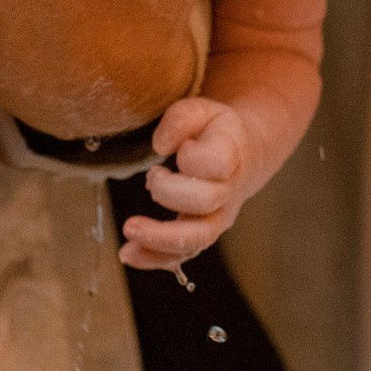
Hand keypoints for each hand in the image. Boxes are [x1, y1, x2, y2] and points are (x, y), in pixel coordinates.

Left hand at [119, 96, 270, 268]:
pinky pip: (182, 255)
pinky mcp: (201, 234)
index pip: (216, 163)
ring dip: (160, 238)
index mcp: (231, 155)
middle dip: (170, 191)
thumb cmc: (215, 133)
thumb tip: (160, 145)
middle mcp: (228, 192)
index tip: (181, 149)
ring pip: (196, 239)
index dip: (193, 157)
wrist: (241, 156)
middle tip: (151, 176)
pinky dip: (154, 258)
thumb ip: (180, 120)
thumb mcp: (201, 112)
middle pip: (204, 202)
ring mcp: (217, 217)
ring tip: (129, 231)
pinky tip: (128, 254)